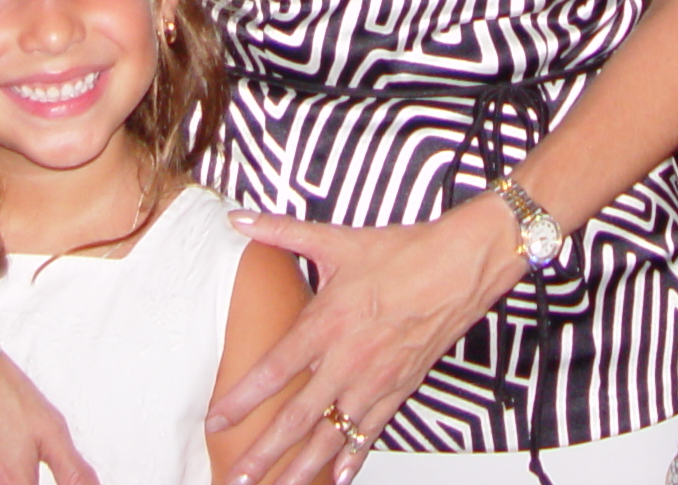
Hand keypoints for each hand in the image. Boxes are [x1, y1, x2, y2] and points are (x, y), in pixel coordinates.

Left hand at [207, 205, 522, 484]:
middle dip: (264, 451)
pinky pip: (371, 431)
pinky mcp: (400, 388)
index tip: (217, 419)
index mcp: (328, 323)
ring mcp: (376, 380)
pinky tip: (338, 477)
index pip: (275, 370)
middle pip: (298, 417)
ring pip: (333, 434)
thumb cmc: (404, 253)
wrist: (460, 266)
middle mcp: (348, 359)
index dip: (243, 398)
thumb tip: (240, 218)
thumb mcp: (336, 240)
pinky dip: (353, 457)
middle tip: (238, 475)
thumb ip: (282, 232)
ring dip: (303, 466)